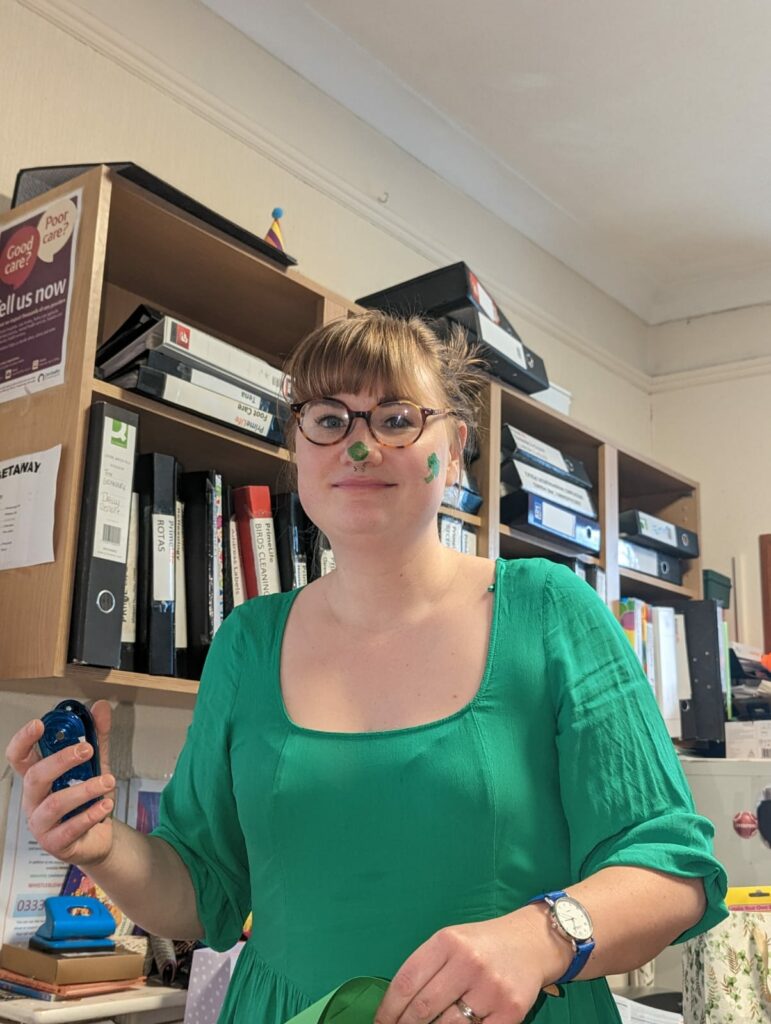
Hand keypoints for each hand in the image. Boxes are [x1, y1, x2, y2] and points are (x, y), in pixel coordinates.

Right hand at [4, 700, 116, 866]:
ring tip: (108, 781)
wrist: (98, 838)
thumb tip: (101, 706)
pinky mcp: (56, 843)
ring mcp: (41, 824)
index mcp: (38, 778)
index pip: (18, 757)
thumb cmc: (88, 800)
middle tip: (88, 750)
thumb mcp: (95, 765)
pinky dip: (90, 814)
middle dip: (61, 760)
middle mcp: (33, 800)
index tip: (39, 724)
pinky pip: (70, 828)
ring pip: (55, 804)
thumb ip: (97, 737)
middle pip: (35, 777)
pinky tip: (105, 805)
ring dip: (84, 790)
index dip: (23, 740)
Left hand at [375, 908, 570, 1023]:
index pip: (407, 982)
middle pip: (423, 1009)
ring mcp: (491, 988)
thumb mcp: (451, 941)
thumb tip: (396, 1008)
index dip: (388, 1009)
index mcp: (448, 941)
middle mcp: (468, 962)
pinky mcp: (511, 1011)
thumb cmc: (482, 944)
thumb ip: (426, 968)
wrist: (532, 941)